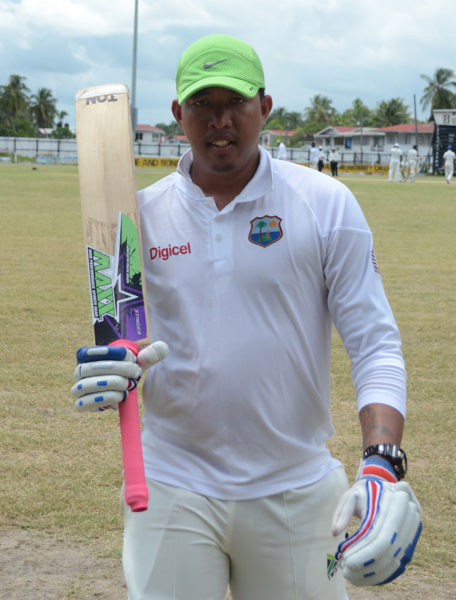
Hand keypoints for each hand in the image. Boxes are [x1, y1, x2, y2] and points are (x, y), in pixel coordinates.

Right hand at [71, 341, 168, 411]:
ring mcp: (78, 388)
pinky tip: (119, 397)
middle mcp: (80, 371)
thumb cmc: (130, 370)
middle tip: (135, 373)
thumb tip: (161, 348)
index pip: (93, 351)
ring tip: (127, 386)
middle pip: (90, 368)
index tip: (132, 357)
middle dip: (117, 370)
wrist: (124, 390)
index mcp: (88, 355)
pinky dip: (104, 399)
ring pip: (88, 385)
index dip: (112, 354)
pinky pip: (85, 403)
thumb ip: (151, 352)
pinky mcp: (82, 404)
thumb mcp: (141, 360)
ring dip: (111, 385)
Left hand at [332, 457, 421, 585]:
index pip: (380, 533)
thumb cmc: (364, 493)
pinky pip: (402, 559)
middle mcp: (409, 510)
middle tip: (348, 573)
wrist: (383, 487)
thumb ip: (343, 511)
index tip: (346, 561)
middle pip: (390, 547)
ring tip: (354, 577)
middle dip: (369, 564)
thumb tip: (335, 532)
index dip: (365, 551)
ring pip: (397, 556)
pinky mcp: (414, 536)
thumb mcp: (351, 495)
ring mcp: (415, 525)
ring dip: (377, 572)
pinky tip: (369, 578)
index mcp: (393, 497)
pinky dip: (385, 571)